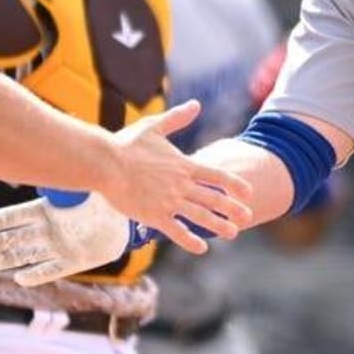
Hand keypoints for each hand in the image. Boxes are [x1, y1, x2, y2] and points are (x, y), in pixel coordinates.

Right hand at [0, 191, 132, 286]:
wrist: (125, 220)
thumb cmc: (102, 198)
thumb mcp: (83, 186)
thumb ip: (65, 181)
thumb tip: (50, 161)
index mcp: (46, 209)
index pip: (16, 216)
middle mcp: (48, 230)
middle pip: (17, 238)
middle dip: (0, 243)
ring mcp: (58, 247)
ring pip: (28, 255)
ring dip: (12, 260)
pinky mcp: (71, 263)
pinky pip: (49, 271)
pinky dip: (35, 275)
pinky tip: (20, 278)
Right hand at [101, 100, 251, 253]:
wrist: (105, 163)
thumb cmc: (125, 144)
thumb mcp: (154, 126)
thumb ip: (177, 118)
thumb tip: (196, 104)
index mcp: (183, 165)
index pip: (217, 176)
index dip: (235, 184)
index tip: (248, 193)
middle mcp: (181, 184)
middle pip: (214, 198)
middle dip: (233, 208)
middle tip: (247, 216)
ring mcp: (169, 201)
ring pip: (201, 216)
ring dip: (219, 225)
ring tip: (233, 233)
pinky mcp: (154, 215)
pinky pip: (177, 231)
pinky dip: (190, 241)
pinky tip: (202, 248)